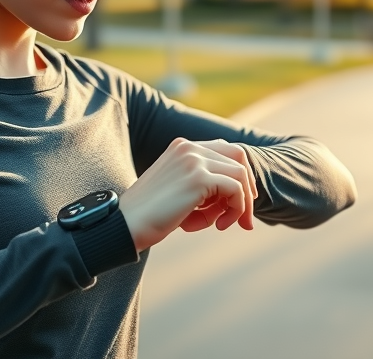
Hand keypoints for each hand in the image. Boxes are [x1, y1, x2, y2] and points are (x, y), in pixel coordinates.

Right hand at [118, 138, 256, 251]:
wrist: (125, 225)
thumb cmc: (150, 215)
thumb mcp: (177, 190)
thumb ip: (202, 185)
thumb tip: (238, 196)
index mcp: (182, 146)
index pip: (225, 151)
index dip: (238, 177)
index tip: (238, 203)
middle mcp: (189, 147)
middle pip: (239, 158)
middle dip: (247, 188)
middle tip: (243, 218)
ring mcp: (194, 160)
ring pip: (240, 175)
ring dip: (240, 204)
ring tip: (221, 224)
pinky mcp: (199, 178)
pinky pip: (236, 190)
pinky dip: (236, 210)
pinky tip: (218, 226)